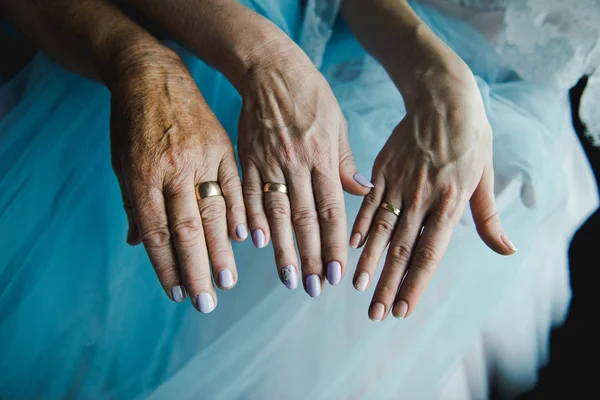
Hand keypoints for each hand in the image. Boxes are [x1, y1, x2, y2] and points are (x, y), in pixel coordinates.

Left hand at [109, 45, 246, 312]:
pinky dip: (240, 212)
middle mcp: (171, 170)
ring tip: (227, 281)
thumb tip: (140, 246)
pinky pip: (233, 185)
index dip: (166, 266)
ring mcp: (200, 157)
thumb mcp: (121, 162)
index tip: (177, 294)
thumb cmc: (130, 123)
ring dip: (221, 250)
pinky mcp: (221, 147)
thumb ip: (134, 205)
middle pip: (186, 229)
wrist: (151, 74)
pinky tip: (245, 238)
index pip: (156, 232)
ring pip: (214, 212)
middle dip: (196, 270)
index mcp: (141, 176)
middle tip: (205, 302)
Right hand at [237, 43, 370, 296]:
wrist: (269, 69)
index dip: (335, 245)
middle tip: (315, 288)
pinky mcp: (247, 160)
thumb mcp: (337, 123)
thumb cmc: (310, 95)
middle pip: (304, 220)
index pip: (331, 211)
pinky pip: (248, 195)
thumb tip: (362, 193)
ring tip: (289, 279)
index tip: (337, 273)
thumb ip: (345, 162)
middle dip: (311, 258)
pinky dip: (252, 220)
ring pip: (276, 214)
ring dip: (283, 250)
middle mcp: (295, 164)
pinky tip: (256, 244)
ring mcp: (268, 163)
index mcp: (322, 157)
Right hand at [350, 60, 516, 320]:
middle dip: (387, 284)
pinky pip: (368, 203)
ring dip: (369, 262)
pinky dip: (359, 226)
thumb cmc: (470, 139)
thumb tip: (506, 251)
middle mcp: (423, 198)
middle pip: (401, 249)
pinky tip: (350, 248)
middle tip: (375, 313)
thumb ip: (489, 219)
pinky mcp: (382, 170)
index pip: (429, 253)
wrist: (443, 98)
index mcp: (451, 202)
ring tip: (358, 288)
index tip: (402, 310)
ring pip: (380, 230)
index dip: (414, 284)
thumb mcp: (485, 177)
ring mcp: (399, 183)